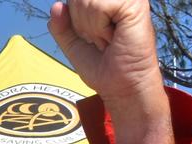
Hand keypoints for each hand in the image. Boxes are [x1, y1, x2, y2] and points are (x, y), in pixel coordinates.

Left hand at [48, 0, 162, 105]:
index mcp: (106, 2)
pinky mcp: (135, 5)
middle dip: (80, 24)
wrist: (120, 86)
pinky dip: (99, 27)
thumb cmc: (102, 67)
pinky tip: (114, 36)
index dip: (73, 21)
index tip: (92, 38)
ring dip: (90, 28)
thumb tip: (56, 6)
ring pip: (85, 1)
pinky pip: (99, 5)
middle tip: (100, 40)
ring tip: (108, 39)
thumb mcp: (73, 44)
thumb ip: (61, 26)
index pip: (72, 0)